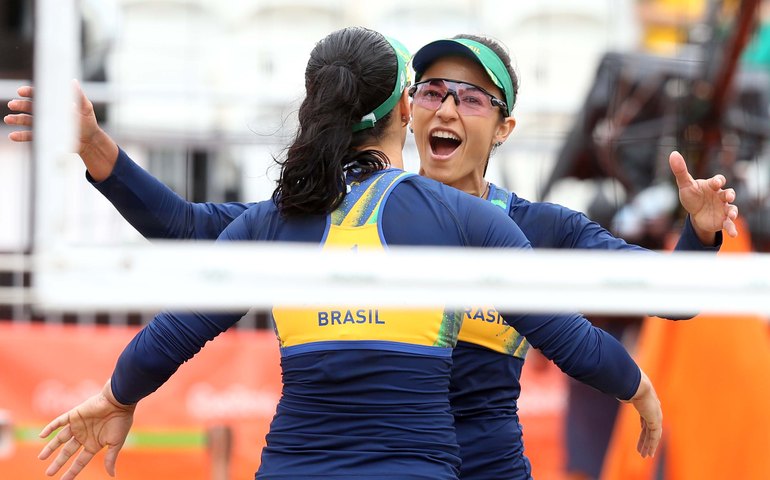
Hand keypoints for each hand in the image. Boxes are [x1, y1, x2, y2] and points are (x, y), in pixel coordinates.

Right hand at [4, 81, 118, 180]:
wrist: (90, 141)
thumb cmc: (88, 122)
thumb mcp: (86, 107)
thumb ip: (79, 95)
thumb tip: (73, 81)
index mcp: (55, 103)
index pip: (40, 95)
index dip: (29, 92)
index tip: (21, 91)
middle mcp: (47, 112)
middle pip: (30, 106)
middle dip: (20, 105)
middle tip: (12, 104)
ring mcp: (44, 124)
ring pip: (27, 120)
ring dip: (17, 119)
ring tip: (8, 119)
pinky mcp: (45, 136)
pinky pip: (31, 136)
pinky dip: (21, 135)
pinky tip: (13, 135)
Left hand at [38, 380, 134, 478]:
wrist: (119, 401)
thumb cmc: (121, 422)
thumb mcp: (116, 443)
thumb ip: (110, 458)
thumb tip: (112, 476)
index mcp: (94, 444)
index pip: (80, 461)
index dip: (72, 471)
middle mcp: (84, 436)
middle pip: (67, 452)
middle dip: (58, 462)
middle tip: (49, 473)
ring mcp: (78, 426)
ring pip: (60, 438)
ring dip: (50, 447)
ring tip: (41, 457)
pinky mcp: (74, 415)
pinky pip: (59, 422)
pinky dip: (50, 428)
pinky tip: (41, 435)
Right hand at [622, 370, 661, 457]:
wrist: (636, 384)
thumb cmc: (627, 384)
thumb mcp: (623, 391)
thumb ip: (620, 393)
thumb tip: (609, 386)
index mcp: (646, 404)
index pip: (645, 420)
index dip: (644, 428)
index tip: (641, 434)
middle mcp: (653, 411)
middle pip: (649, 429)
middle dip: (645, 440)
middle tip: (642, 450)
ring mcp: (656, 416)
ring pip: (652, 435)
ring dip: (648, 445)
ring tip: (645, 456)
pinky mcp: (656, 421)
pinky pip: (654, 436)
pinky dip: (652, 445)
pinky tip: (649, 453)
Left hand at [669, 151, 738, 240]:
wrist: (695, 214)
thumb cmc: (692, 196)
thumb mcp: (685, 185)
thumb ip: (680, 170)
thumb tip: (673, 153)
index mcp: (712, 186)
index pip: (718, 180)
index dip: (718, 181)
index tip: (716, 183)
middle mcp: (720, 196)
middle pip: (729, 193)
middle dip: (730, 194)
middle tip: (729, 196)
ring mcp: (723, 208)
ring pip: (732, 208)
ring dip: (733, 212)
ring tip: (731, 215)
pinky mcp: (723, 220)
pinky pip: (730, 224)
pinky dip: (732, 228)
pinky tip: (733, 234)